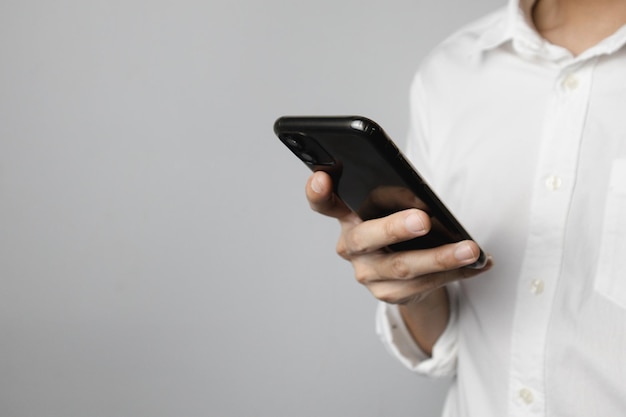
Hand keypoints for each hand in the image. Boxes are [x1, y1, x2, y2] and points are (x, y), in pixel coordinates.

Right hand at [306, 171, 489, 304]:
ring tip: (470, 249)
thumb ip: (397, 198)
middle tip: (423, 219)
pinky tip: (478, 263)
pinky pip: (422, 286)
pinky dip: (455, 273)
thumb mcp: (391, 206)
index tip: (323, 178)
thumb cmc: (397, 224)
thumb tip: (428, 202)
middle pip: (366, 238)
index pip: (322, 203)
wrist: (403, 271)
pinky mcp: (387, 294)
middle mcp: (351, 246)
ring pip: (402, 267)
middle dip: (395, 228)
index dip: (318, 192)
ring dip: (440, 258)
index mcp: (346, 215)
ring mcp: (366, 273)